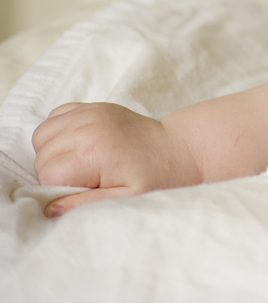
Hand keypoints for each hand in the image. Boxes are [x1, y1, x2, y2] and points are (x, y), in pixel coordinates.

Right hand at [32, 102, 201, 215]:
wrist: (177, 148)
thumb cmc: (156, 177)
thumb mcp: (125, 199)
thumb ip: (85, 204)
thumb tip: (49, 209)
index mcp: (94, 151)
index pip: (47, 175)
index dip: (61, 188)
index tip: (85, 189)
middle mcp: (88, 126)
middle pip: (42, 156)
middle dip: (57, 172)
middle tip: (87, 178)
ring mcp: (90, 112)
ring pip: (43, 135)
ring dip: (52, 151)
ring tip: (80, 162)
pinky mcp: (93, 106)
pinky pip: (56, 116)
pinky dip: (58, 131)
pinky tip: (77, 144)